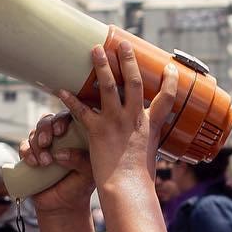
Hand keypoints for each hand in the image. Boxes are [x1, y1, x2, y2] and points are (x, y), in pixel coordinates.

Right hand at [19, 113, 97, 216]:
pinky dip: (26, 152)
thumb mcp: (87, 174)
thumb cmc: (80, 186)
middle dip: (45, 129)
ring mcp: (43, 145)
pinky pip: (23, 146)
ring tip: (44, 162)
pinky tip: (33, 163)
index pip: (69, 117)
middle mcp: (59, 136)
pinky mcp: (30, 155)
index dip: (62, 120)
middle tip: (47, 143)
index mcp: (77, 135)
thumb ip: (81, 160)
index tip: (60, 132)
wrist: (63, 206)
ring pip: (34, 132)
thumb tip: (60, 153)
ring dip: (37, 144)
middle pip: (48, 120)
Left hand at [55, 41, 178, 197]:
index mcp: (151, 125)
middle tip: (123, 44)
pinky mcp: (97, 130)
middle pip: (134, 82)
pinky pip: (81, 110)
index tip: (170, 67)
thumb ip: (147, 143)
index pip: (167, 98)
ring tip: (95, 49)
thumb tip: (148, 143)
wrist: (127, 187)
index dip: (171, 81)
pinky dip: (70, 99)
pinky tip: (60, 88)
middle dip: (129, 61)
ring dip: (102, 66)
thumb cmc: (140, 178)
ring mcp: (116, 122)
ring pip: (109, 86)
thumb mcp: (151, 156)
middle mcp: (135, 118)